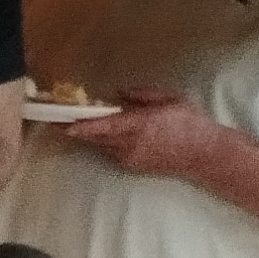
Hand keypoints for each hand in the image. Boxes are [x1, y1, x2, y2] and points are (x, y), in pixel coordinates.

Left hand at [63, 86, 225, 181]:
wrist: (203, 154)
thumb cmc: (190, 122)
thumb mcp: (169, 99)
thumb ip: (142, 94)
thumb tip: (119, 91)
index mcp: (141, 123)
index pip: (106, 126)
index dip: (84, 126)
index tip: (66, 125)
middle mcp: (131, 143)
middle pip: (96, 137)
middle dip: (76, 129)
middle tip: (56, 120)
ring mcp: (130, 157)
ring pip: (102, 145)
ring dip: (90, 135)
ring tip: (74, 124)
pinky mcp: (131, 166)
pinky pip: (112, 152)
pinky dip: (105, 143)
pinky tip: (105, 135)